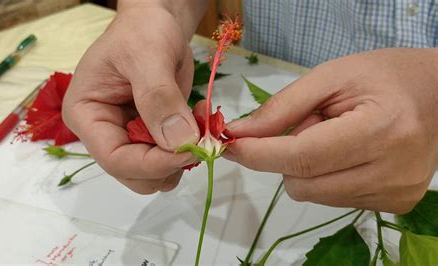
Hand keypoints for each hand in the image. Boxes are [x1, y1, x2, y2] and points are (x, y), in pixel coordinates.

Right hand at [62, 4, 201, 193]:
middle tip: (198, 140)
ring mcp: (129, 137)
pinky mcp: (152, 136)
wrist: (156, 24)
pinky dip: (190, 147)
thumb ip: (159, 98)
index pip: (115, 159)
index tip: (189, 151)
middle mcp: (104, 133)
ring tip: (198, 122)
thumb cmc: (142, 31)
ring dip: (181, 157)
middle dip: (168, 164)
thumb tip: (179, 142)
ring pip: (155, 173)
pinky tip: (199, 120)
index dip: (152, 163)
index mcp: (87, 115)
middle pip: (134, 174)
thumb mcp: (147, 55)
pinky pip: (171, 157)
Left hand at [226, 48, 437, 212]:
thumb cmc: (382, 76)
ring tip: (333, 137)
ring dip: (306, 168)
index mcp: (380, 130)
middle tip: (308, 125)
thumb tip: (240, 134)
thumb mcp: (329, 77)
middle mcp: (392, 172)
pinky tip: (346, 154)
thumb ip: (282, 107)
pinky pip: (332, 199)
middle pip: (302, 184)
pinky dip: (325, 177)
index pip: (303, 157)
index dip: (260, 154)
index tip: (231, 144)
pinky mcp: (394, 205)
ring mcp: (394, 194)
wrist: (436, 94)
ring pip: (313, 195)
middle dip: (285, 157)